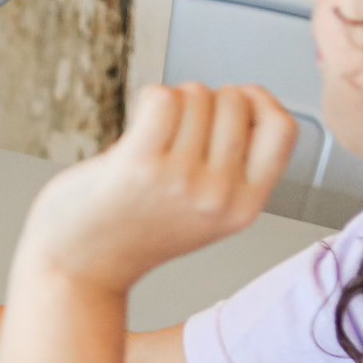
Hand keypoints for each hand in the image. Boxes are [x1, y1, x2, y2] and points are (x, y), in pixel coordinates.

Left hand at [15, 83, 296, 295]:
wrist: (79, 267)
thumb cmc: (135, 230)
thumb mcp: (208, 213)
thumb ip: (235, 168)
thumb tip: (248, 98)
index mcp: (245, 208)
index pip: (283, 129)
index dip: (259, 102)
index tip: (234, 102)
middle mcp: (220, 196)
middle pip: (234, 102)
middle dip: (204, 101)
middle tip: (174, 132)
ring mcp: (182, 181)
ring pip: (196, 95)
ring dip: (172, 102)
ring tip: (152, 139)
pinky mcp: (140, 166)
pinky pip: (161, 98)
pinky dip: (149, 99)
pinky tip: (135, 129)